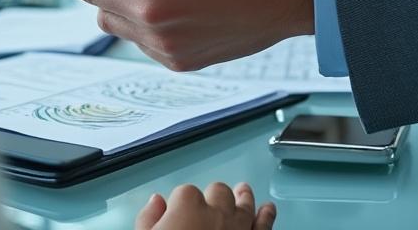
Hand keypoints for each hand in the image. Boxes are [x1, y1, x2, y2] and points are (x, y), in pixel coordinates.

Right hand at [136, 182, 276, 229]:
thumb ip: (148, 220)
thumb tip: (155, 202)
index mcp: (188, 207)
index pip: (185, 192)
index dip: (181, 204)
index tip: (176, 213)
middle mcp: (218, 212)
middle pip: (219, 192)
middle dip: (213, 196)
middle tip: (209, 203)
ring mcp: (239, 228)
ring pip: (244, 205)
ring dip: (243, 197)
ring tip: (243, 191)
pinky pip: (264, 227)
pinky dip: (266, 217)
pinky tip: (268, 210)